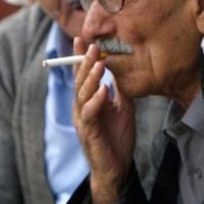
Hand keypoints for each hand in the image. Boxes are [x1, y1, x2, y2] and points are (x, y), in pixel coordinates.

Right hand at [73, 37, 135, 203]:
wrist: (117, 164)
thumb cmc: (117, 135)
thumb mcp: (123, 106)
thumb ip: (120, 88)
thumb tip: (123, 68)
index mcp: (89, 99)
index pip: (84, 74)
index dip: (82, 57)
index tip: (84, 39)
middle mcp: (82, 106)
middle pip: (80, 80)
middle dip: (85, 62)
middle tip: (92, 45)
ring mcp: (83, 119)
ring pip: (82, 94)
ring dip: (91, 78)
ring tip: (99, 64)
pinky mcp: (88, 131)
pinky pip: (89, 114)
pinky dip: (96, 101)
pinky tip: (103, 91)